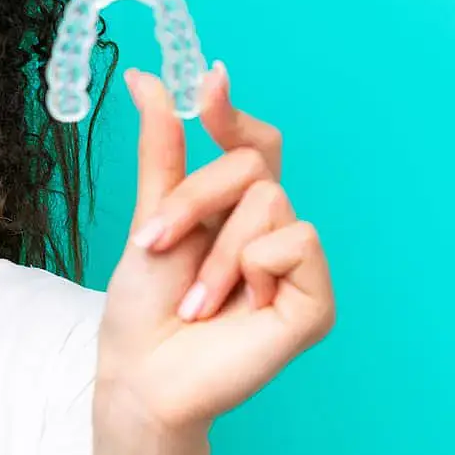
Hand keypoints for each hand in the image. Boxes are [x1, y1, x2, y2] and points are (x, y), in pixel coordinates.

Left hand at [94, 61, 336, 438]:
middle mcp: (271, 232)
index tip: (206, 85)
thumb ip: (162, 152)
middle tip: (156, 246)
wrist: (140, 375)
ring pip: (269, 203)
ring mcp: (296, 266)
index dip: (231, 113)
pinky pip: (298, 242)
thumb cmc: (142, 310)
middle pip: (251, 167)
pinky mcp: (314, 302)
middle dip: (192, 202)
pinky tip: (239, 308)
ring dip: (215, 254)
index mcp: (234, 211)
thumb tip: (146, 79)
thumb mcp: (148, 218)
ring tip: (195, 303)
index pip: (253, 144)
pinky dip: (256, 268)